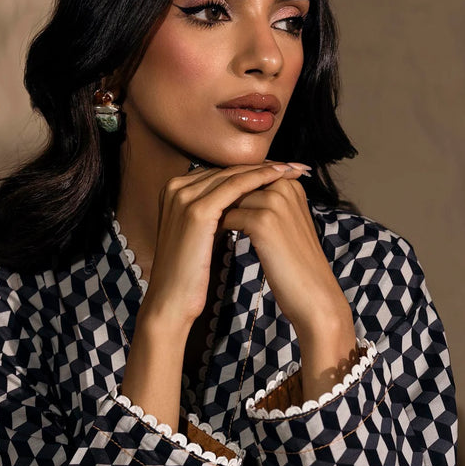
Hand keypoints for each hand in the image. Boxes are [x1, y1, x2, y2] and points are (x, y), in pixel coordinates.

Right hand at [140, 160, 306, 332]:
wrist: (172, 300)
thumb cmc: (191, 273)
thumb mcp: (202, 233)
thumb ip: (215, 213)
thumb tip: (241, 203)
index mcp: (174, 191)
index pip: (220, 173)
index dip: (251, 170)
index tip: (279, 169)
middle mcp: (175, 187)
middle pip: (226, 170)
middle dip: (262, 166)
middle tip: (292, 164)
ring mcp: (184, 196)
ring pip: (233, 175)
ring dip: (266, 169)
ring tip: (292, 168)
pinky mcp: (197, 210)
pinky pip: (234, 187)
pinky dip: (259, 179)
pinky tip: (280, 177)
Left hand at [218, 173, 354, 342]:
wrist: (313, 293)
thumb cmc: (294, 261)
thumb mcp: (284, 222)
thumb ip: (263, 202)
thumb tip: (229, 194)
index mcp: (290, 183)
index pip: (246, 178)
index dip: (230, 196)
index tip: (223, 214)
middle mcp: (284, 185)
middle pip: (236, 186)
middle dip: (223, 205)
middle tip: (214, 227)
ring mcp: (275, 201)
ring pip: (229, 201)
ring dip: (220, 218)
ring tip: (219, 237)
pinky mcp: (264, 221)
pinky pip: (227, 218)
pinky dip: (222, 233)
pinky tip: (224, 246)